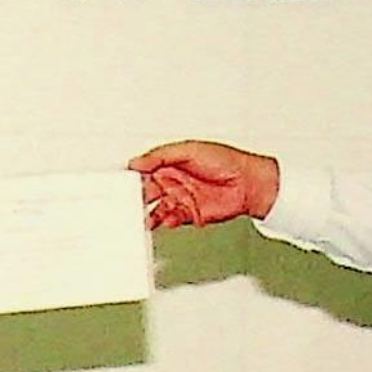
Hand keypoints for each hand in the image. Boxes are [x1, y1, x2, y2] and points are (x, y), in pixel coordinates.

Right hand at [127, 140, 278, 228]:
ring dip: (149, 214)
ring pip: (157, 209)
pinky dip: (166, 222)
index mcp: (170, 163)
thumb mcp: (189, 150)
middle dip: (137, 198)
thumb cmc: (226, 161)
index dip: (133, 177)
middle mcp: (174, 181)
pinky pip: (172, 220)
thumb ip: (160, 156)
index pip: (144, 171)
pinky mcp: (190, 215)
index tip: (122, 183)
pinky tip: (166, 220)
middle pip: (148, 192)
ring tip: (145, 218)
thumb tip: (137, 162)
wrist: (249, 183)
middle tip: (130, 202)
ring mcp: (181, 199)